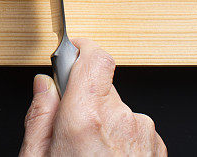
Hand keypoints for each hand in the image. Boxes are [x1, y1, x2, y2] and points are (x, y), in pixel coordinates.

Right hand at [20, 38, 165, 155]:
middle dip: (86, 101)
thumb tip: (43, 85)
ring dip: (105, 124)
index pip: (95, 58)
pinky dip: (122, 141)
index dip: (82, 50)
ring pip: (119, 112)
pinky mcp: (157, 147)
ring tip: (90, 153)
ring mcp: (142, 134)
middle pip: (102, 88)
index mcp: (86, 119)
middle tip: (71, 131)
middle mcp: (120, 121)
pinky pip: (135, 130)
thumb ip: (39, 117)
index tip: (72, 51)